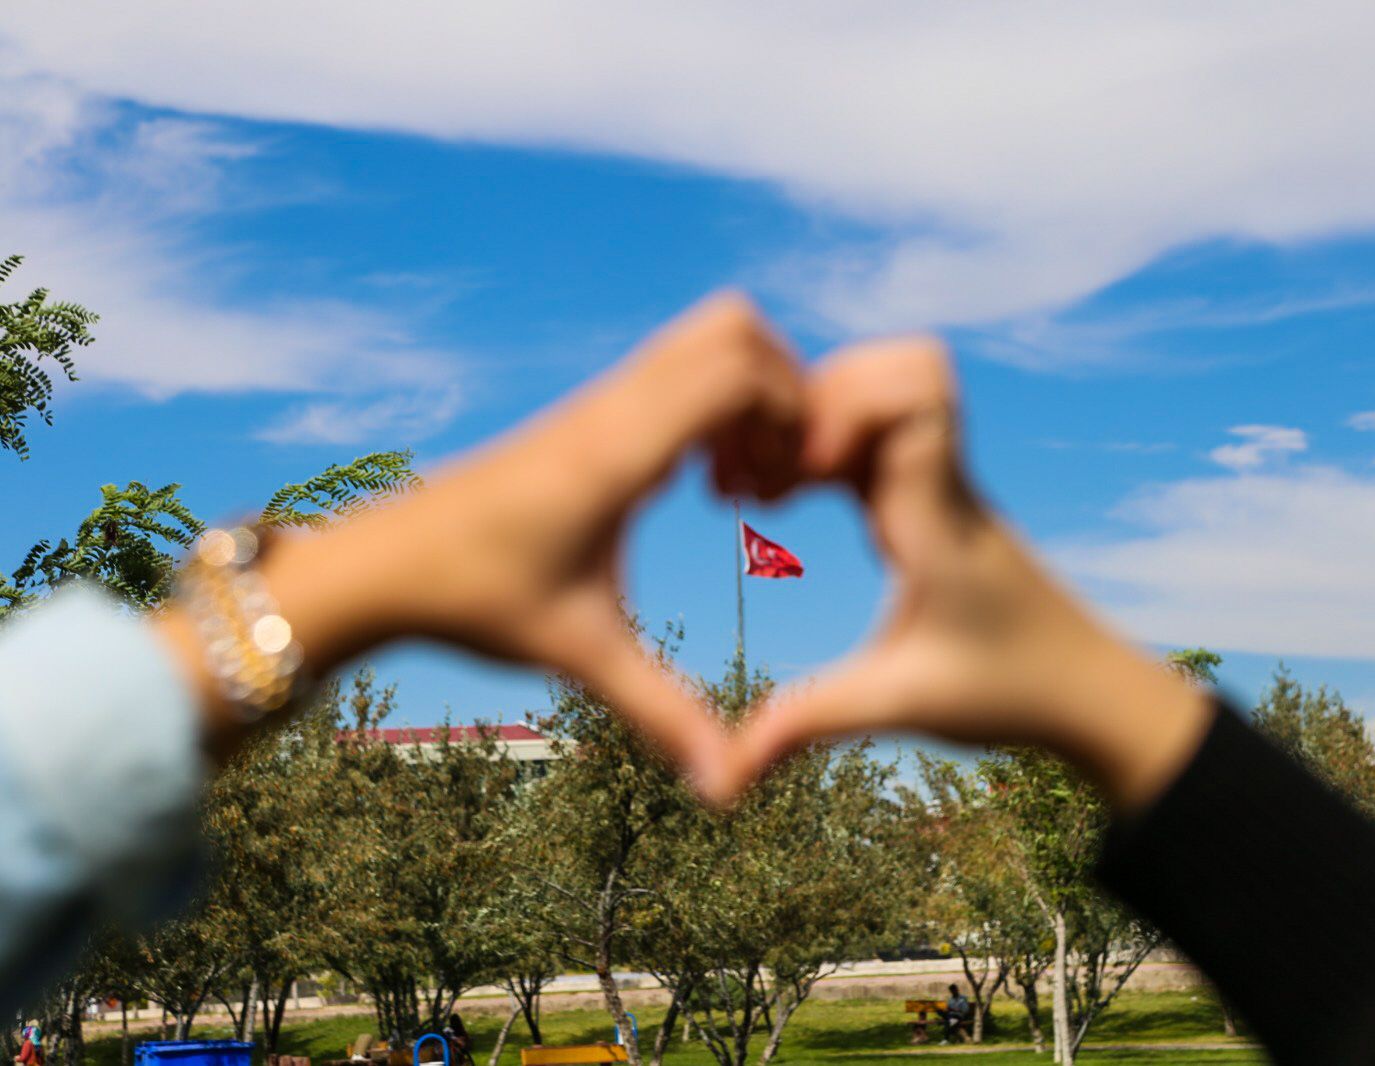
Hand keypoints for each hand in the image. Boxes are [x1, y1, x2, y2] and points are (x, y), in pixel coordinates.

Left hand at [167, 292, 803, 779]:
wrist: (381, 562)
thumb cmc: (475, 599)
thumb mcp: (580, 654)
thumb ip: (664, 714)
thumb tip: (727, 787)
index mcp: (619, 452)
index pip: (736, 371)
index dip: (793, 414)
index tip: (788, 489)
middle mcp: (614, 408)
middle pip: (733, 327)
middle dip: (787, 389)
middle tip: (781, 474)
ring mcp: (599, 402)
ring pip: (704, 339)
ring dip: (750, 395)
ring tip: (744, 483)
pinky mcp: (588, 414)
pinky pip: (674, 370)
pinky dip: (714, 405)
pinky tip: (701, 483)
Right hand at [713, 337, 1212, 811]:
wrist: (1091, 692)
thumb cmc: (1010, 692)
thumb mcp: (899, 705)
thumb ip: (809, 723)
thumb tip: (723, 776)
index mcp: (940, 514)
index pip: (914, 393)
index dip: (841, 406)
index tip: (796, 473)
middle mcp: (945, 482)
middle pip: (896, 367)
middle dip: (815, 399)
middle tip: (763, 475)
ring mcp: (943, 482)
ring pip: (888, 387)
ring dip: (820, 414)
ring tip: (765, 485)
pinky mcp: (933, 495)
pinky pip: (878, 430)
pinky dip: (826, 441)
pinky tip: (786, 497)